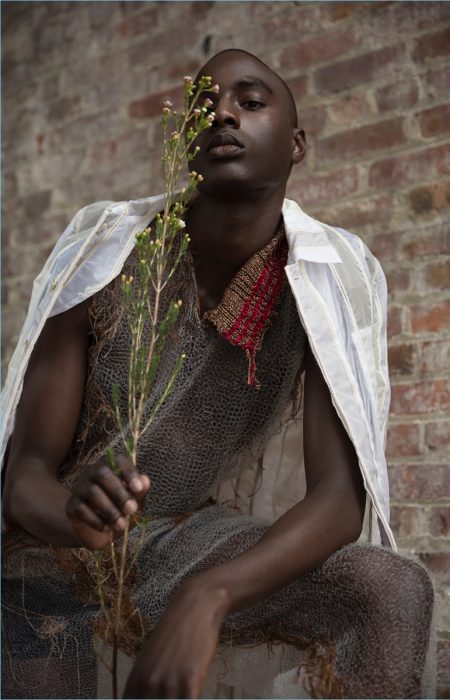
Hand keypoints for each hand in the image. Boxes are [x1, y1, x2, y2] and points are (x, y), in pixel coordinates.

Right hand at [66, 454, 149, 549]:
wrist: (98, 532)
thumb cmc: (120, 511)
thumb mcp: (135, 503)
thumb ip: (140, 492)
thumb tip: (146, 481)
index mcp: (110, 467)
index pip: (117, 460)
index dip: (128, 472)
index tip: (139, 488)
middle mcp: (91, 472)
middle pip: (101, 473)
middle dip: (119, 492)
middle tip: (131, 509)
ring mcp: (79, 487)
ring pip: (92, 491)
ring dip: (110, 510)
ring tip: (122, 525)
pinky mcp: (71, 505)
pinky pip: (82, 509)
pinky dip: (97, 520)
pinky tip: (107, 528)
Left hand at [123, 579, 228, 697]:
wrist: (193, 607)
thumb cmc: (173, 633)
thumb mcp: (150, 659)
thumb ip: (144, 686)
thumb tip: (141, 698)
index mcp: (134, 683)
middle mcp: (147, 685)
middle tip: (173, 698)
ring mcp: (168, 684)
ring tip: (184, 695)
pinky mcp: (190, 680)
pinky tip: (194, 695)